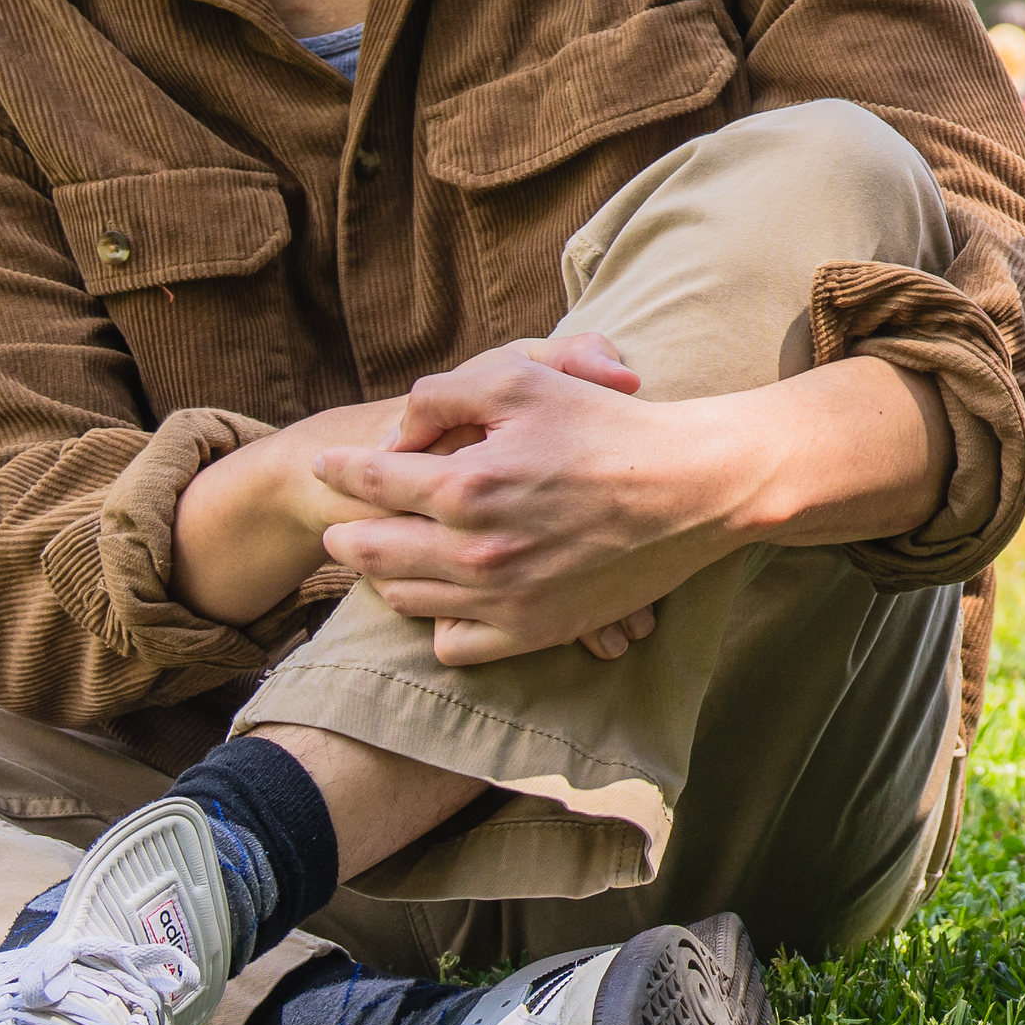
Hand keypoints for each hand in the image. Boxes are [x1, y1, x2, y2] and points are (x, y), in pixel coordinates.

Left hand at [316, 339, 736, 666]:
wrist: (697, 488)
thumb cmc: (613, 425)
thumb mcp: (525, 381)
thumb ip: (445, 394)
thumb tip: (397, 433)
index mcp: (467, 486)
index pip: (370, 480)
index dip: (339, 469)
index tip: (327, 465)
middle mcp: (476, 552)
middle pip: (371, 550)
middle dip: (345, 531)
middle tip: (341, 521)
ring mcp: (504, 599)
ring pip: (405, 598)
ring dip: (385, 574)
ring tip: (390, 553)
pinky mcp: (534, 631)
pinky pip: (453, 643)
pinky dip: (439, 621)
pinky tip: (448, 595)